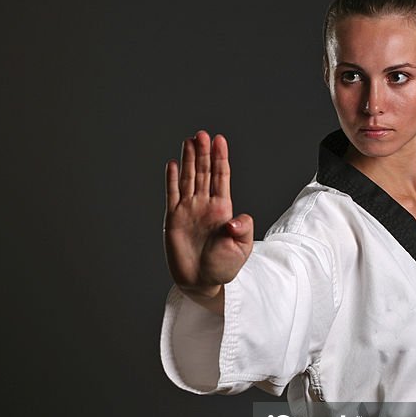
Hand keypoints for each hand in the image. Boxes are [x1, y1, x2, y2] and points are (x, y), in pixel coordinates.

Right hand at [164, 130, 253, 310]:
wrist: (201, 282)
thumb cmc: (223, 267)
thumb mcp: (241, 249)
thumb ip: (243, 230)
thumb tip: (236, 219)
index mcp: (223, 209)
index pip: (221, 177)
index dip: (220, 158)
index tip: (220, 140)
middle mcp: (205, 206)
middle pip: (203, 172)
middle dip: (203, 153)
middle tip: (202, 134)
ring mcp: (188, 210)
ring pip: (188, 179)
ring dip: (188, 160)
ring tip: (189, 141)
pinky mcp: (173, 219)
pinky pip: (172, 194)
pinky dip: (172, 179)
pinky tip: (173, 164)